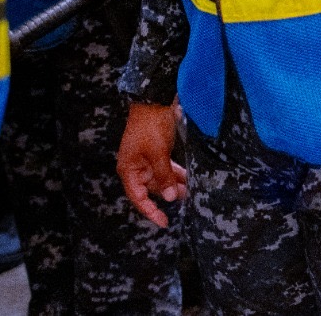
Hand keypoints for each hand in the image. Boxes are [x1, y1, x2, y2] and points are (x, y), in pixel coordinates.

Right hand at [117, 102, 187, 227]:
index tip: (164, 222)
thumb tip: (169, 197)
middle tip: (187, 199)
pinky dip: (176, 173)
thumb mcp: (158, 153)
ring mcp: (146, 159)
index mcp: (129, 170)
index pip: (138, 198)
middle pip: (151, 189)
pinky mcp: (157, 152)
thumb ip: (163, 175)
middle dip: (168, 195)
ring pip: (161, 179)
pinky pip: (166, 168)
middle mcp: (135, 167)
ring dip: (174, 184)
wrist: (154, 99)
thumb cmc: (150, 125)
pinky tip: (189, 178)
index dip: (150, 211)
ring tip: (192, 190)